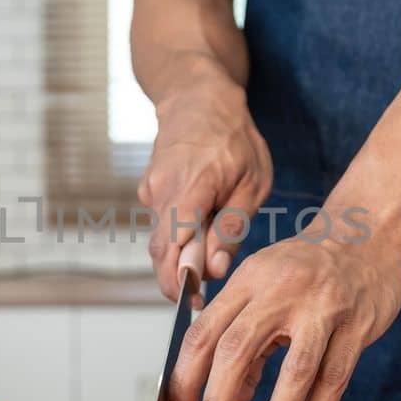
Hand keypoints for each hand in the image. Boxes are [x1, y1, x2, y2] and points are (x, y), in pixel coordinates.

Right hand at [139, 79, 271, 301]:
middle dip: (175, 280)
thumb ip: (232, 226)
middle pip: (159, 251)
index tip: (195, 302)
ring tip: (204, 265)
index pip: (174, 244)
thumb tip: (215, 268)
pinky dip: (176, 237)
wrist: (196, 98)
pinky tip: (197, 233)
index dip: (179, 279)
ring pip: (160, 239)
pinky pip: (161, 224)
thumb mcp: (252, 182)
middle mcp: (161, 190)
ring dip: (177, 258)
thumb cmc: (233, 138)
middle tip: (198, 299)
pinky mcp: (148, 191)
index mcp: (191, 186)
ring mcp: (150, 190)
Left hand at [166, 230, 400, 400]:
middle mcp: (281, 291)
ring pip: (295, 370)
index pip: (202, 333)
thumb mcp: (264, 289)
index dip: (183, 378)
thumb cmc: (306, 268)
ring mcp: (322, 307)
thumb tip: (226, 397)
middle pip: (236, 350)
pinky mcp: (358, 323)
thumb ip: (243, 339)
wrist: (366, 236)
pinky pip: (336, 375)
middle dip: (218, 400)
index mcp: (248, 281)